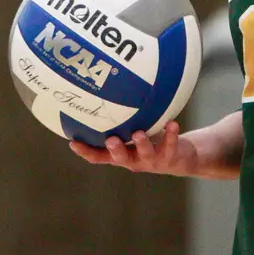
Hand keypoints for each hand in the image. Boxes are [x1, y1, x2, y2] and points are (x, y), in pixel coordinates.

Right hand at [69, 121, 202, 176]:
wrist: (180, 157)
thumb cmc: (150, 140)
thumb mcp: (132, 132)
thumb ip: (120, 122)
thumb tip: (101, 93)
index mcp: (121, 155)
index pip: (99, 157)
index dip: (86, 152)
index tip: (73, 142)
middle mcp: (134, 160)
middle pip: (121, 159)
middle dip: (115, 150)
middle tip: (110, 140)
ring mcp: (152, 160)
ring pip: (146, 154)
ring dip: (142, 144)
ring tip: (138, 133)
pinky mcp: (170, 157)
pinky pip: (170, 145)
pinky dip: (171, 134)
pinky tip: (172, 123)